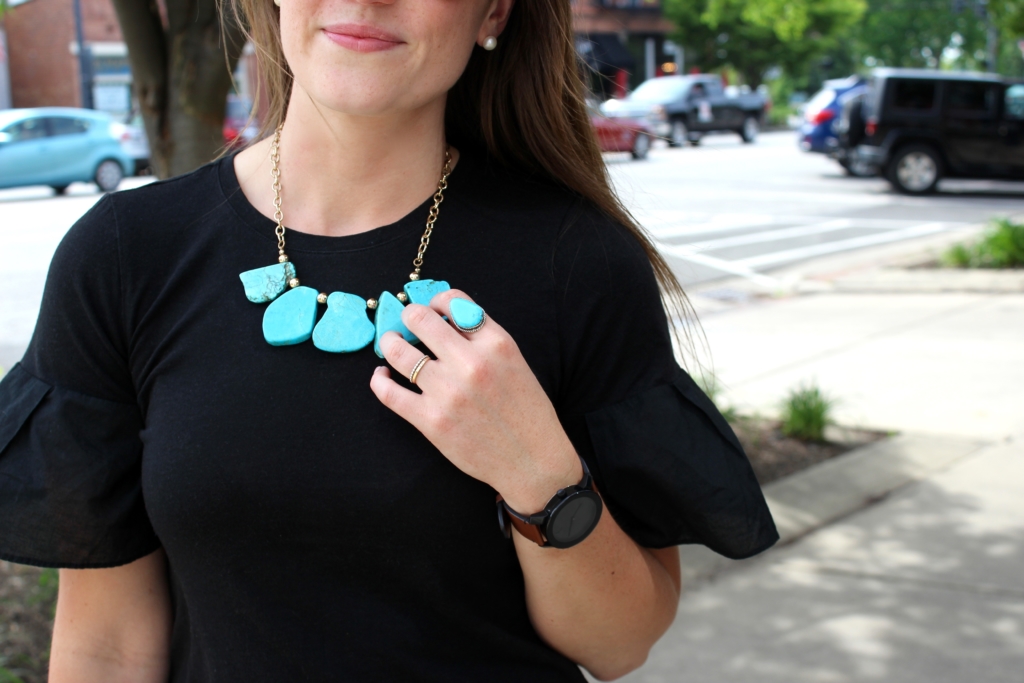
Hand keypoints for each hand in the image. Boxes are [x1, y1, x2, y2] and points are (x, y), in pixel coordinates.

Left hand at [369, 289, 582, 512]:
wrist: (532, 460)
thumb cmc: (526, 412)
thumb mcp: (515, 362)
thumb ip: (484, 339)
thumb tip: (444, 319)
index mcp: (496, 343)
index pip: (453, 301)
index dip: (436, 301)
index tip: (432, 310)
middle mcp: (470, 362)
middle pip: (419, 319)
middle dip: (408, 316)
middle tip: (406, 325)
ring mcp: (447, 392)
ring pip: (398, 352)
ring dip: (390, 343)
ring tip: (391, 345)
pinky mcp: (431, 421)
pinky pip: (389, 393)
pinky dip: (379, 380)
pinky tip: (382, 376)